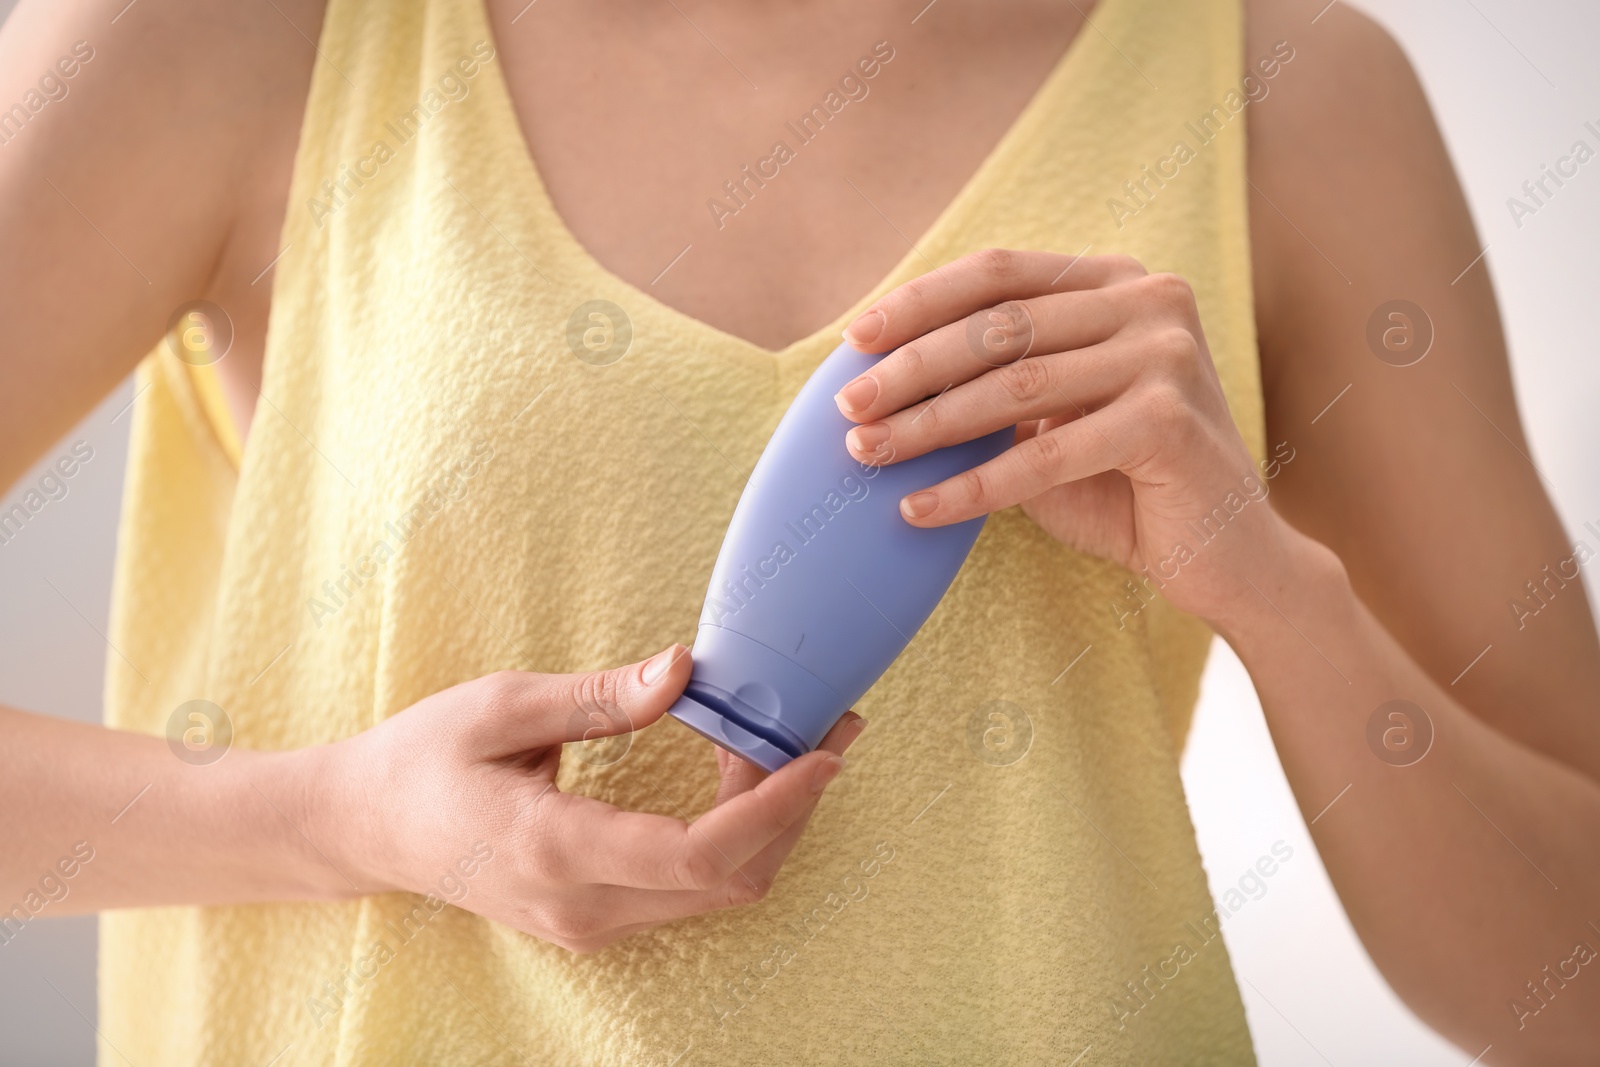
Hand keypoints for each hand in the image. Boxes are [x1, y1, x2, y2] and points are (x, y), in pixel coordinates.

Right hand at [313, 646, 864, 952]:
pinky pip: (690, 890)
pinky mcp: (596, 918)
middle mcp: (582, 904)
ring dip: (770, 823)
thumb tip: (684, 670)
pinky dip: (734, 838)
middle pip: (730, 878)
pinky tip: (741, 778)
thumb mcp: (501, 706)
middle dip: (793, 808)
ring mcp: (590, 923)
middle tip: (823, 730)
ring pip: (719, 891)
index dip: (775, 807)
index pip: (698, 851)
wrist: (367, 828)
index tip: (822, 754)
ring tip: (790, 744)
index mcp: (555, 848)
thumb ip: (598, 697)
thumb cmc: (422, 758)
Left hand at [833, 248, 1291, 625]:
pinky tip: (916, 510)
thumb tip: (880, 375)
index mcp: (1120, 281)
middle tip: (847, 405)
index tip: (854, 339)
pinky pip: (1042, 455)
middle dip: (910, 368)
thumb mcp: (1055, 415)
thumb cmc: (1127, 486)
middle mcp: (1151, 300)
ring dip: (925, 425)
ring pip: (1013, 387)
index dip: (920, 301)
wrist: (1230, 559)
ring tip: (865, 454)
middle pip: (999, 325)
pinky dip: (972, 488)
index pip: (1000, 273)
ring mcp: (1166, 357)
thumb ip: (996, 380)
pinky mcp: (1169, 422)